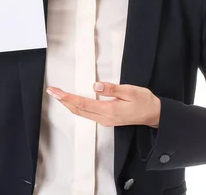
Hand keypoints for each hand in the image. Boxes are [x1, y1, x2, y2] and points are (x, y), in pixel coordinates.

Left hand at [46, 82, 160, 127]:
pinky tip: (73, 102)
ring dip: (69, 104)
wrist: (154, 114)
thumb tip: (95, 86)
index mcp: (109, 111)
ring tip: (59, 95)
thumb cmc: (144, 101)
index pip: (83, 104)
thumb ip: (112, 89)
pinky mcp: (107, 119)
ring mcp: (105, 120)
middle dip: (63, 100)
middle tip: (52, 91)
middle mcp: (104, 118)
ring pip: (81, 113)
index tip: (56, 91)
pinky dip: (77, 107)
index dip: (67, 97)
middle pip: (78, 110)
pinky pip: (87, 114)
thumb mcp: (130, 91)